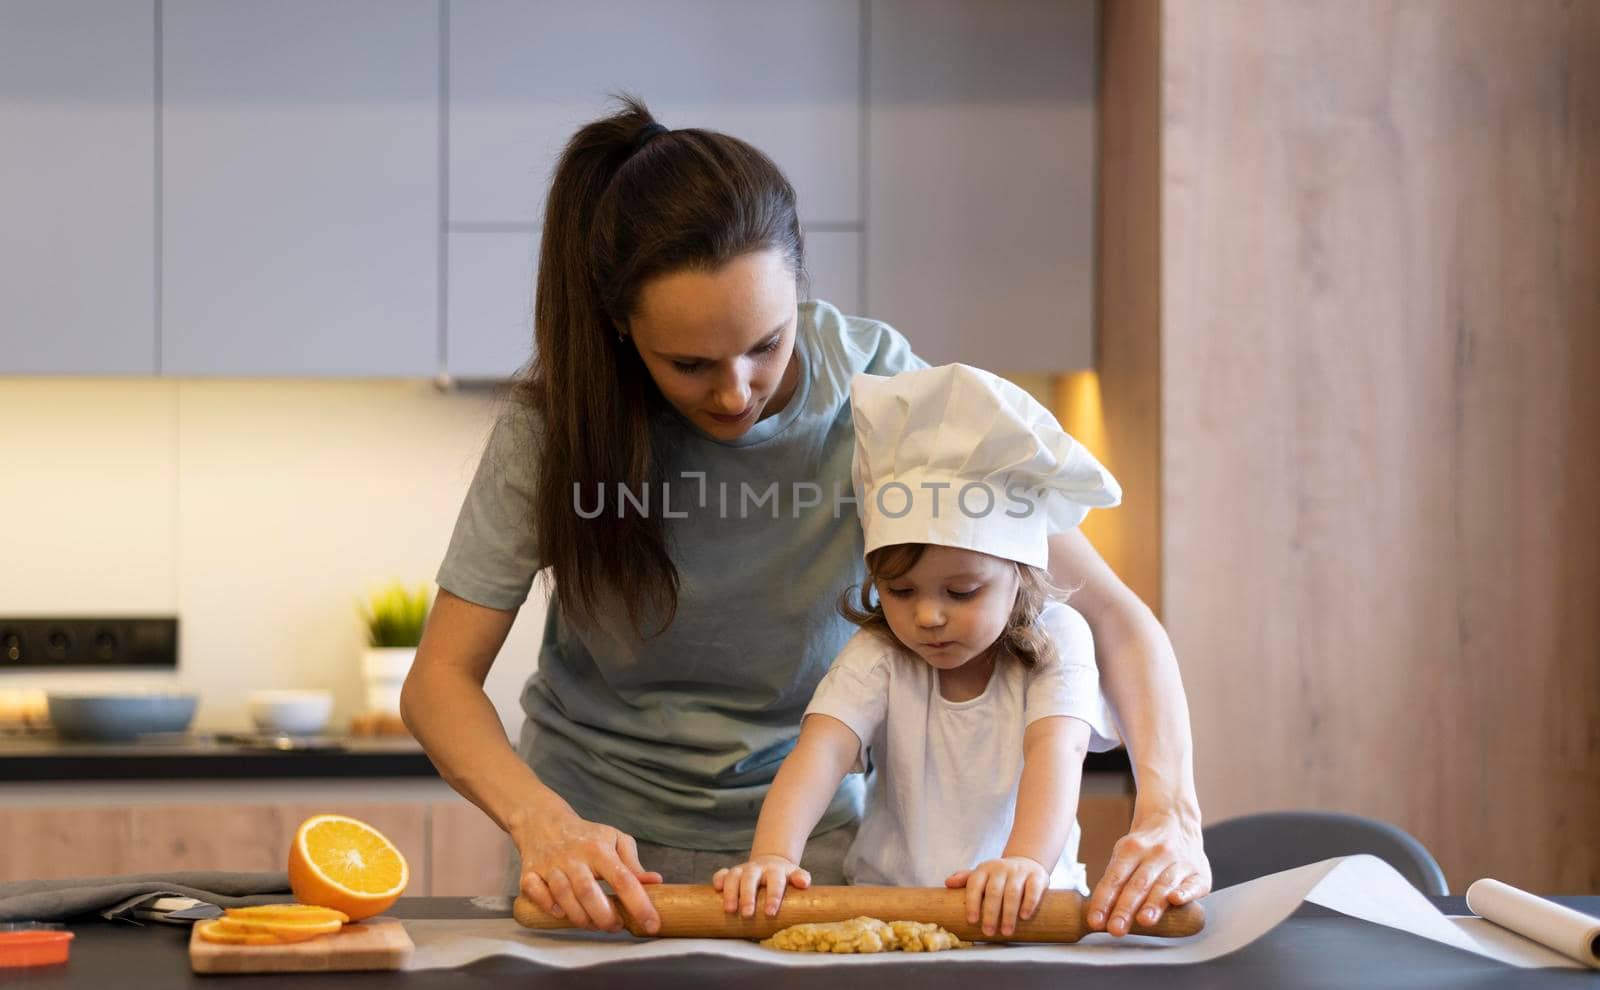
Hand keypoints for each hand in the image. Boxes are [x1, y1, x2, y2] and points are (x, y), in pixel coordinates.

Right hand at [511, 809, 662, 933]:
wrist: (543, 820)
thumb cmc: (585, 835)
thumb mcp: (614, 840)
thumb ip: (633, 863)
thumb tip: (654, 882)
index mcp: (599, 849)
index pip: (623, 879)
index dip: (639, 904)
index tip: (652, 924)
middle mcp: (574, 857)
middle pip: (589, 892)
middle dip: (605, 917)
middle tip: (616, 926)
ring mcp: (550, 866)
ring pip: (563, 897)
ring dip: (581, 918)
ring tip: (594, 924)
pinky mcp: (529, 873)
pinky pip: (536, 894)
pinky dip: (548, 907)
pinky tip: (560, 912)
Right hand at [713, 854, 811, 917]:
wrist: (772, 863)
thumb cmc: (784, 877)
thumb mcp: (794, 875)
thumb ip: (801, 877)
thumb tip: (804, 883)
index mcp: (775, 870)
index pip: (775, 881)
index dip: (773, 895)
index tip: (770, 912)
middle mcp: (757, 869)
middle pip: (750, 878)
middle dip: (748, 896)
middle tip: (747, 914)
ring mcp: (743, 870)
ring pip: (734, 876)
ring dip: (731, 892)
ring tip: (730, 910)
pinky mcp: (731, 873)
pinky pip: (722, 873)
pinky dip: (718, 879)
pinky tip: (716, 889)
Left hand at [946, 856, 1049, 937]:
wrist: (1026, 862)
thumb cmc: (999, 876)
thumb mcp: (982, 875)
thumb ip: (965, 879)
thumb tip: (947, 883)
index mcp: (984, 869)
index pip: (975, 884)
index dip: (972, 902)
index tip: (972, 921)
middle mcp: (1000, 868)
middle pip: (993, 891)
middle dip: (990, 913)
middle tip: (988, 932)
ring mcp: (1019, 871)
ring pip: (1012, 893)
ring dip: (1008, 914)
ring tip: (1006, 931)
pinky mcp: (1036, 876)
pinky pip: (1032, 889)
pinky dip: (1028, 903)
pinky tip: (1024, 916)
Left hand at [1086, 808, 1210, 935]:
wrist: (1176, 820)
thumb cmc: (1145, 848)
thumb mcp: (1126, 853)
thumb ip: (1115, 880)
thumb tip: (1097, 914)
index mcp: (1131, 848)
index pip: (1115, 878)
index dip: (1104, 900)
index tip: (1095, 921)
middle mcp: (1156, 853)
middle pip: (1138, 884)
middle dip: (1126, 908)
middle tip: (1116, 929)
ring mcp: (1179, 861)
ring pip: (1163, 884)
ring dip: (1153, 904)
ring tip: (1143, 921)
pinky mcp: (1199, 873)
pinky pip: (1193, 884)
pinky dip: (1185, 892)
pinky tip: (1176, 900)